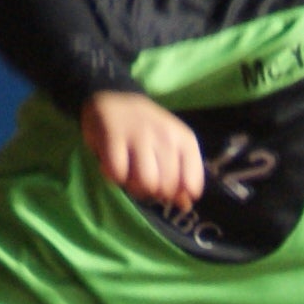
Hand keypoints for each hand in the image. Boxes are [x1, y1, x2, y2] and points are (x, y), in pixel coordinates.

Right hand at [83, 90, 204, 208]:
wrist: (113, 98)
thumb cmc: (146, 130)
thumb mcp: (170, 148)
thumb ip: (181, 176)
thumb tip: (184, 206)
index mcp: (185, 139)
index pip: (191, 183)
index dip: (178, 194)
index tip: (167, 190)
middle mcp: (165, 136)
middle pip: (167, 187)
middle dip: (154, 193)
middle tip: (143, 181)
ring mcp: (139, 135)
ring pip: (145, 183)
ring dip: (134, 187)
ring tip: (129, 175)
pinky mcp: (112, 136)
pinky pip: (118, 174)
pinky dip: (114, 177)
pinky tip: (114, 166)